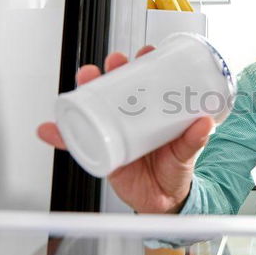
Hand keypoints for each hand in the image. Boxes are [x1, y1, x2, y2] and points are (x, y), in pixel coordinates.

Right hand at [36, 46, 213, 213]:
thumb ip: (194, 140)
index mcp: (151, 114)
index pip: (145, 82)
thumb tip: (204, 122)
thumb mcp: (185, 153)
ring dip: (85, 90)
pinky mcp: (100, 151)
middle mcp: (130, 119)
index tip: (146, 52)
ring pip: (94, 106)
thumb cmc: (174, 171)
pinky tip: (51, 129)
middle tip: (114, 63)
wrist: (162, 201)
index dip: (142, 64)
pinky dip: (61, 135)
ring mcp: (113, 133)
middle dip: (112, 69)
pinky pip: (77, 141)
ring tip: (86, 79)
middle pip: (116, 88)